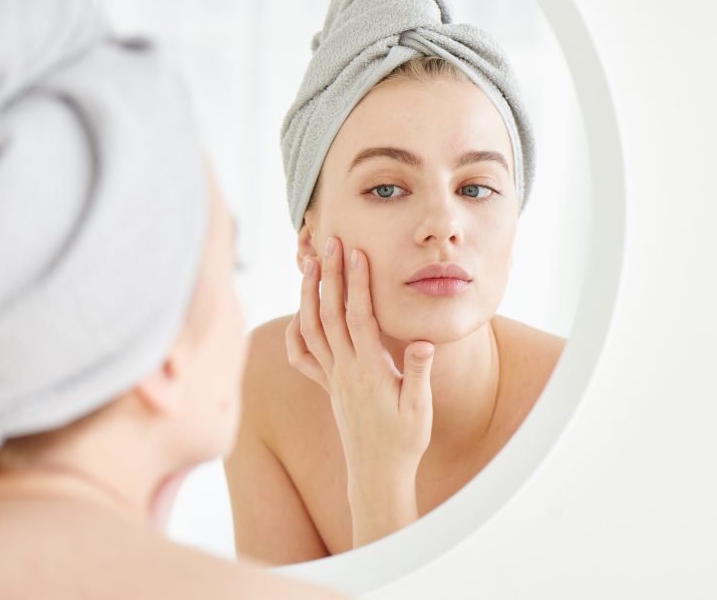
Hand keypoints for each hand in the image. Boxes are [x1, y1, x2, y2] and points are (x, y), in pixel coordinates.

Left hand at [285, 237, 433, 545]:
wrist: (378, 473)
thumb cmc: (404, 440)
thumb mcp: (420, 409)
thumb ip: (418, 374)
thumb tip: (421, 343)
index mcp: (369, 370)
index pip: (359, 317)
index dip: (356, 283)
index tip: (355, 252)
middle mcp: (344, 370)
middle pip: (329, 314)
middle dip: (328, 275)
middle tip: (329, 241)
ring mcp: (332, 378)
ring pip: (311, 329)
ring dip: (308, 294)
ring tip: (310, 263)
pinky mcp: (328, 386)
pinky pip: (302, 356)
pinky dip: (295, 331)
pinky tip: (299, 312)